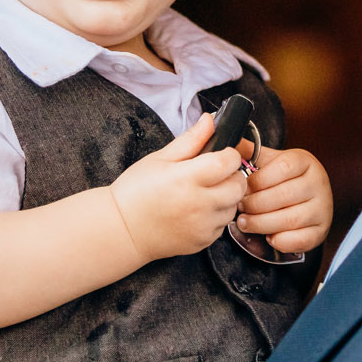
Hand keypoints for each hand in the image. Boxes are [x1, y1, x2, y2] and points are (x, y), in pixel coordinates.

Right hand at [108, 113, 247, 262]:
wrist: (123, 230)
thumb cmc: (136, 191)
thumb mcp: (159, 159)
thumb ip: (190, 139)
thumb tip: (210, 120)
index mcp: (185, 179)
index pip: (228, 162)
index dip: (230, 155)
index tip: (222, 155)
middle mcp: (197, 204)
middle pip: (238, 186)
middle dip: (232, 176)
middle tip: (215, 174)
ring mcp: (201, 226)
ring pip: (233, 206)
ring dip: (226, 197)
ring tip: (204, 193)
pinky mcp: (203, 241)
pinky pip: (223, 224)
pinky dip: (216, 215)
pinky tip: (197, 210)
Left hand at [238, 145, 332, 254]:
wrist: (309, 198)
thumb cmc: (284, 179)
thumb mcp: (270, 162)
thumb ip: (250, 152)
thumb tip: (229, 142)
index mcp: (305, 162)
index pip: (282, 168)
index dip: (258, 180)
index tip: (241, 187)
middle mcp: (318, 184)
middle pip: (284, 196)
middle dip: (255, 204)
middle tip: (239, 208)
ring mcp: (322, 208)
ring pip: (290, 220)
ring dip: (262, 224)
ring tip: (245, 222)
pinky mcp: (321, 231)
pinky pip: (300, 240)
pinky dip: (281, 241)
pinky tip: (268, 236)